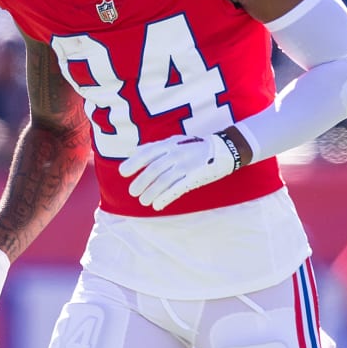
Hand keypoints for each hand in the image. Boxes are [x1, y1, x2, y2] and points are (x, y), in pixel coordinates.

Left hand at [119, 133, 235, 210]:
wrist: (223, 149)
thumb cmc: (194, 146)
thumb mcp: (174, 141)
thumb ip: (153, 147)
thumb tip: (131, 152)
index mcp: (169, 144)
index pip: (147, 153)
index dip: (134, 163)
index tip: (123, 173)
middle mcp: (176, 153)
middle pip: (153, 169)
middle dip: (141, 182)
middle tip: (133, 192)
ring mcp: (186, 165)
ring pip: (163, 181)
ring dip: (151, 193)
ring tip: (143, 201)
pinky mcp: (195, 177)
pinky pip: (177, 189)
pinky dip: (165, 198)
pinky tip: (157, 205)